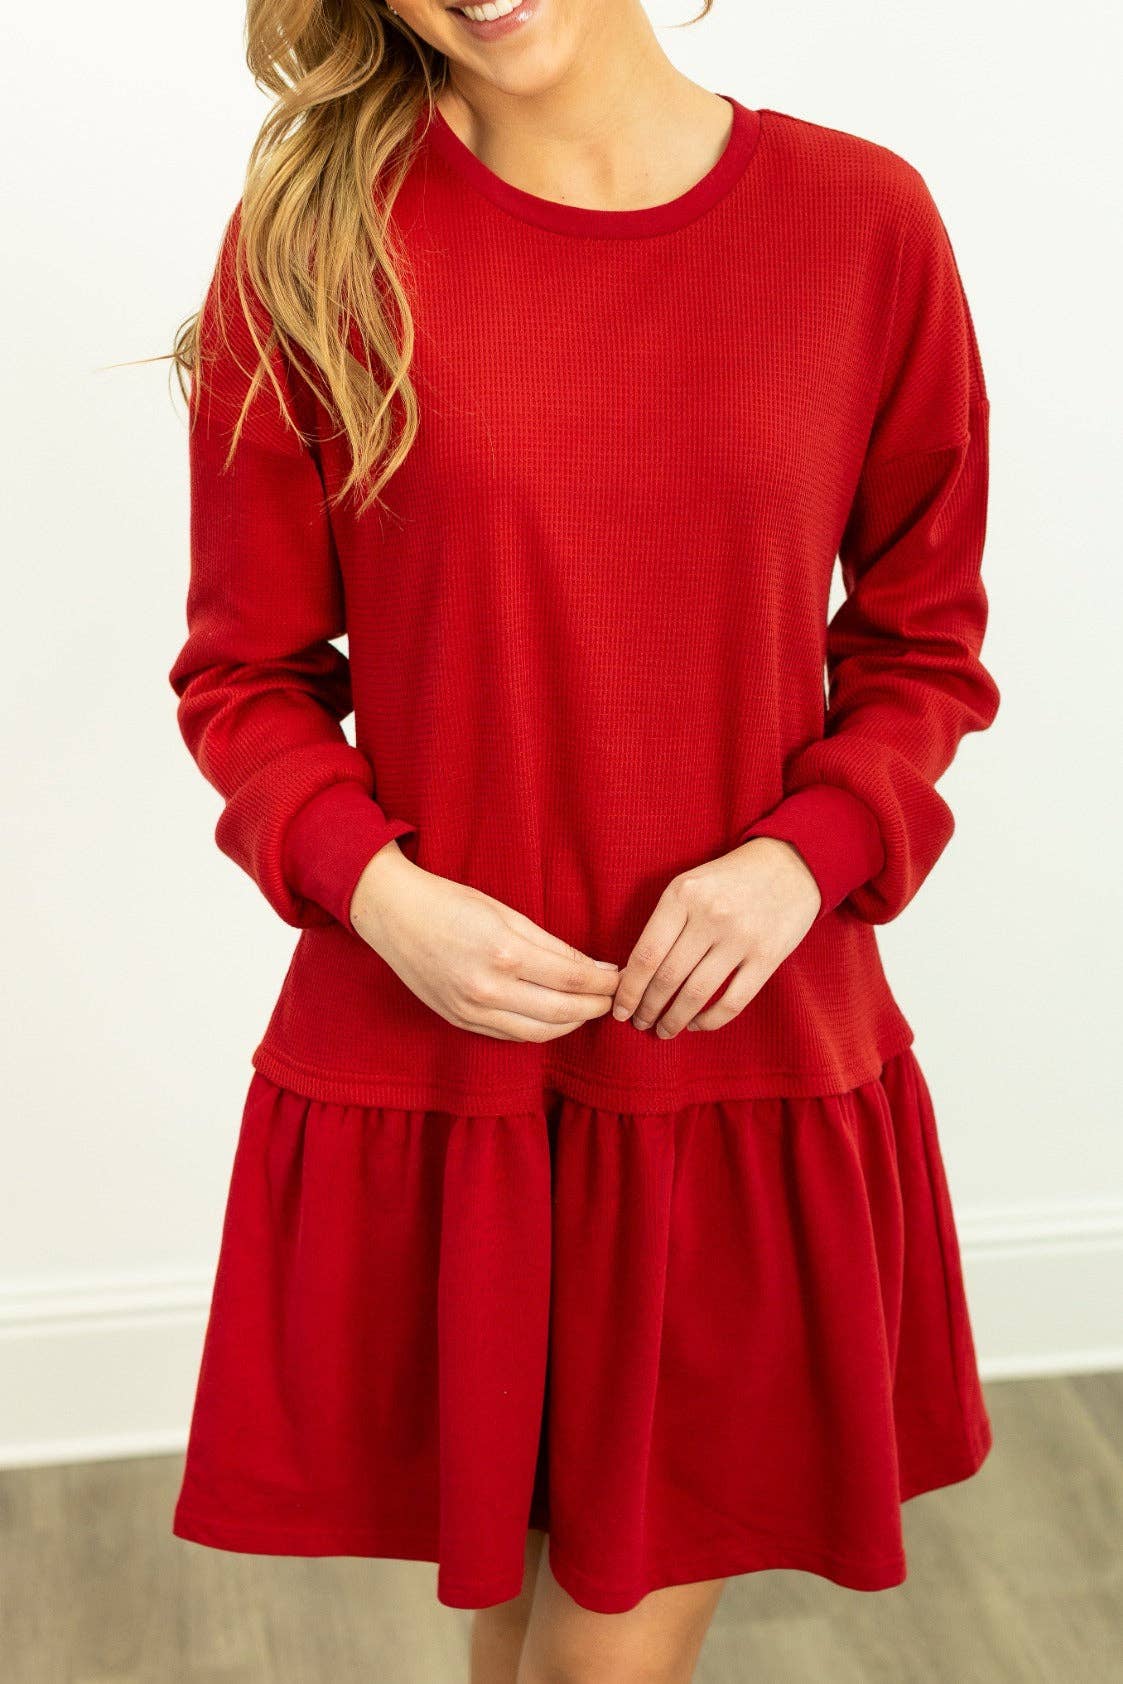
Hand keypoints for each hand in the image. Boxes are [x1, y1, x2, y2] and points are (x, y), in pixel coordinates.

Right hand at [349, 842, 620, 1041]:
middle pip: (562, 1012)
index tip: (619, 977)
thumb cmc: (451, 903)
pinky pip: (511, 1035)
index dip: (603, 982)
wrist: (394, 915)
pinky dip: (540, 1030)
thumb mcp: (507, 913)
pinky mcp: (460, 1021)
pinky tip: (555, 1017)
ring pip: (539, 1033)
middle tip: (614, 999)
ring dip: (571, 1024)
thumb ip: (551, 945)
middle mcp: (489, 989)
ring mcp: (472, 1010)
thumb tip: (593, 968)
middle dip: (595, 1007)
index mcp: (505, 953)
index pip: (572, 978)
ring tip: (589, 1010)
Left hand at [610, 837, 821, 1038]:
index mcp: (682, 894)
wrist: (789, 864)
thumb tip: (634, 974)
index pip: (646, 954)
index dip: (629, 990)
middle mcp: (710, 915)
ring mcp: (741, 937)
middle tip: (640, 1022)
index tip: (619, 1009)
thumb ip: (665, 922)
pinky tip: (696, 1024)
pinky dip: (710, 1021)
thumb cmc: (729, 878)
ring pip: (696, 994)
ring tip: (664, 1030)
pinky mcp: (767, 956)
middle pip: (667, 978)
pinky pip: (732, 1001)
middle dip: (647, 1008)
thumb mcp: (690, 885)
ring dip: (674, 1019)